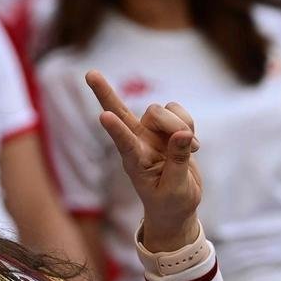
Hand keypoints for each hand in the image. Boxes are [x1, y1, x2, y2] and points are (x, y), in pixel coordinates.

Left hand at [86, 71, 202, 252]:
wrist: (176, 207)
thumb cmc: (170, 203)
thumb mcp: (176, 188)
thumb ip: (178, 161)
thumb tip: (183, 133)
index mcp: (135, 162)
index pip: (124, 143)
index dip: (115, 129)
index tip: (103, 116)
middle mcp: (138, 143)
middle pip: (122, 111)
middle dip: (104, 93)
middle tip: (89, 73)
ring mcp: (151, 134)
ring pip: (162, 110)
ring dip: (180, 123)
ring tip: (190, 148)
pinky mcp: (167, 130)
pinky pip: (179, 112)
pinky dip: (189, 123)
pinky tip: (191, 145)